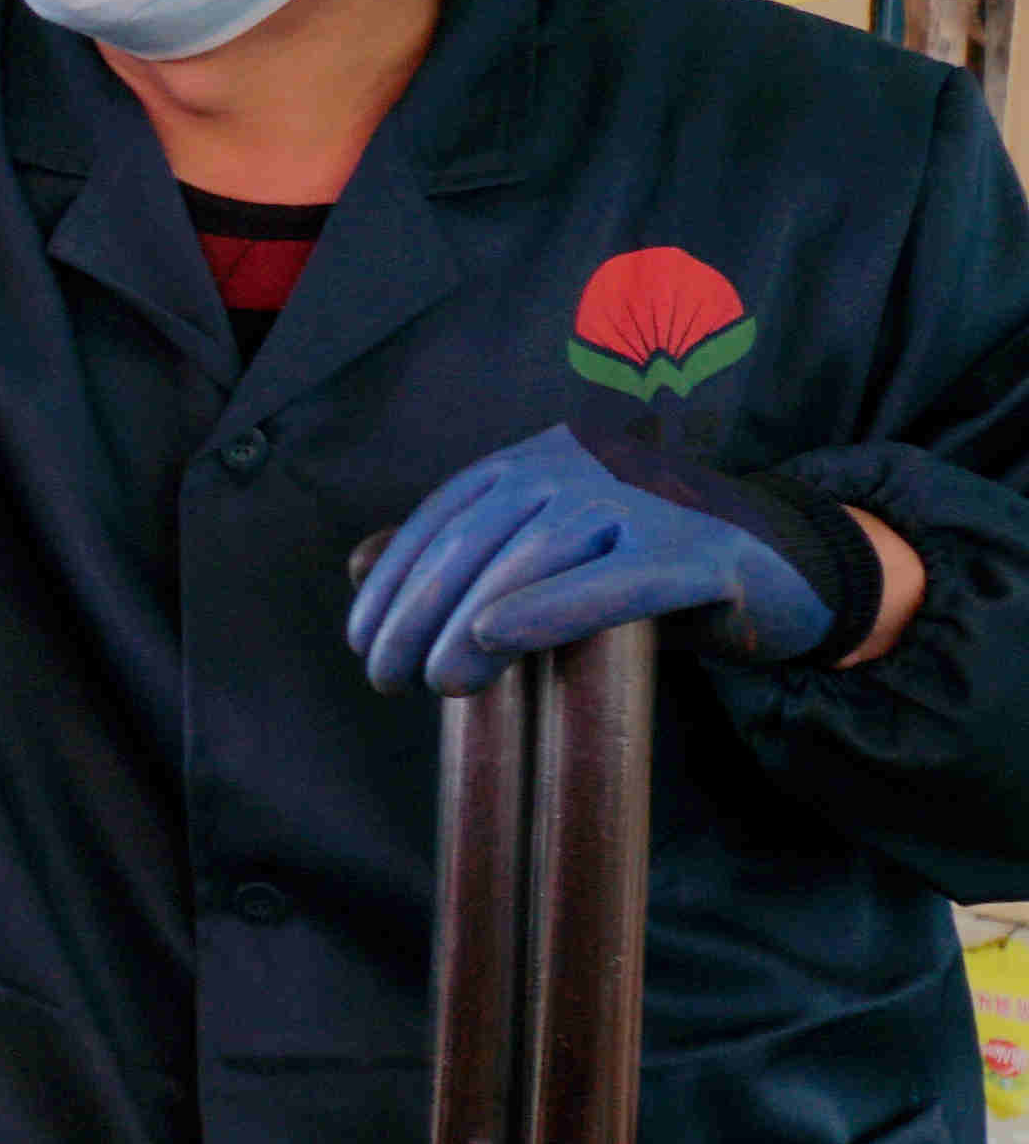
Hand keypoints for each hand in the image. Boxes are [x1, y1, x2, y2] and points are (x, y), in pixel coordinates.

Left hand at [349, 425, 868, 693]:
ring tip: (439, 686)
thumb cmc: (648, 568)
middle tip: (387, 678)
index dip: (393, 578)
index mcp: (544, 457)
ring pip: (531, 558)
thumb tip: (358, 568)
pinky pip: (611, 581)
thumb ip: (468, 556)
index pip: (444, 514)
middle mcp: (588, 464)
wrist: (786, 570)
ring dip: (468, 625)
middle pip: (476, 538)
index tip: (360, 642)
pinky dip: (547, 609)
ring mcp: (646, 501)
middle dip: (416, 613)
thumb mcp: (551, 557)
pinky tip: (493, 639)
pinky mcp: (698, 551)